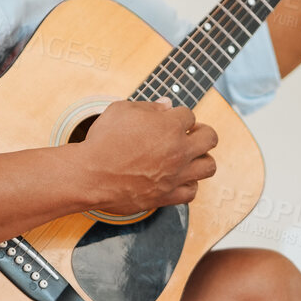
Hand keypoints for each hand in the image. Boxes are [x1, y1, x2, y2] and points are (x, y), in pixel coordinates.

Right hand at [78, 99, 217, 216]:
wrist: (90, 175)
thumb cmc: (103, 141)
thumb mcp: (122, 110)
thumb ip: (149, 107)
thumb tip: (167, 105)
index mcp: (170, 126)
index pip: (189, 115)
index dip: (178, 116)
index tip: (169, 120)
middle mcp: (179, 151)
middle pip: (210, 138)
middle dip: (202, 132)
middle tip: (190, 135)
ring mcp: (176, 175)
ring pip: (209, 166)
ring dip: (201, 158)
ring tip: (190, 156)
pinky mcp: (168, 195)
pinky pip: (192, 192)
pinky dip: (189, 184)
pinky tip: (178, 178)